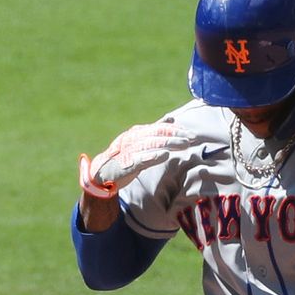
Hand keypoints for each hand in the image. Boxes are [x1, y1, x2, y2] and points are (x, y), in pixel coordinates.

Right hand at [80, 120, 199, 197]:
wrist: (102, 174)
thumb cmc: (124, 158)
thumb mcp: (141, 144)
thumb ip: (155, 132)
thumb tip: (171, 119)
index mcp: (137, 133)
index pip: (159, 128)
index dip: (175, 129)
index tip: (190, 133)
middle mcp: (132, 138)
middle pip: (157, 134)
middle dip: (175, 135)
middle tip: (192, 138)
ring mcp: (128, 150)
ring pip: (151, 144)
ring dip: (168, 144)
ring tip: (183, 144)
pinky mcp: (125, 164)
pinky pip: (140, 159)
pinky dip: (152, 156)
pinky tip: (165, 155)